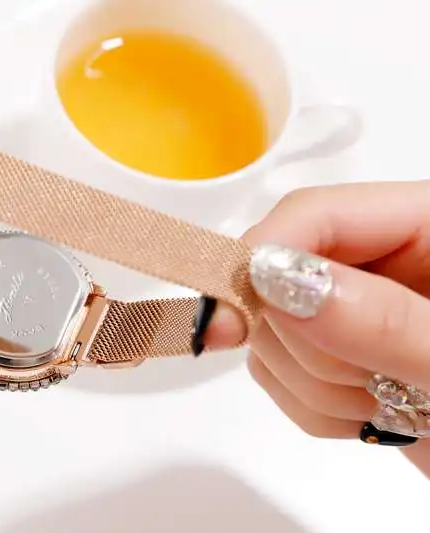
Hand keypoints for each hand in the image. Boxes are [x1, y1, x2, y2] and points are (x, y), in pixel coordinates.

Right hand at [203, 181, 429, 477]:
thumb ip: (389, 322)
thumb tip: (282, 282)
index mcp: (428, 223)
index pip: (313, 215)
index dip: (263, 259)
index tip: (233, 319)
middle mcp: (383, 259)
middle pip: (276, 276)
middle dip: (310, 345)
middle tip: (377, 384)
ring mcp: (356, 308)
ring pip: (269, 332)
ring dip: (316, 385)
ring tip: (393, 407)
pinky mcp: (339, 352)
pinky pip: (277, 373)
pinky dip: (314, 408)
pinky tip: (373, 415)